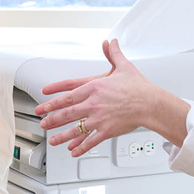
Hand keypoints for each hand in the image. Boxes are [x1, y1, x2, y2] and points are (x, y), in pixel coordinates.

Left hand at [35, 39, 153, 156]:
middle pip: (67, 113)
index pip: (68, 95)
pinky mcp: (107, 131)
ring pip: (75, 129)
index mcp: (94, 88)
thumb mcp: (123, 66)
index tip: (44, 102)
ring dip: (61, 136)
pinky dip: (81, 147)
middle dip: (52, 119)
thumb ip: (113, 54)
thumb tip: (110, 42)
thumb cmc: (139, 87)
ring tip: (52, 140)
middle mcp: (93, 104)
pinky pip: (90, 141)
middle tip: (42, 122)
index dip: (53, 100)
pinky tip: (74, 151)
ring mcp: (99, 119)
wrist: (151, 103)